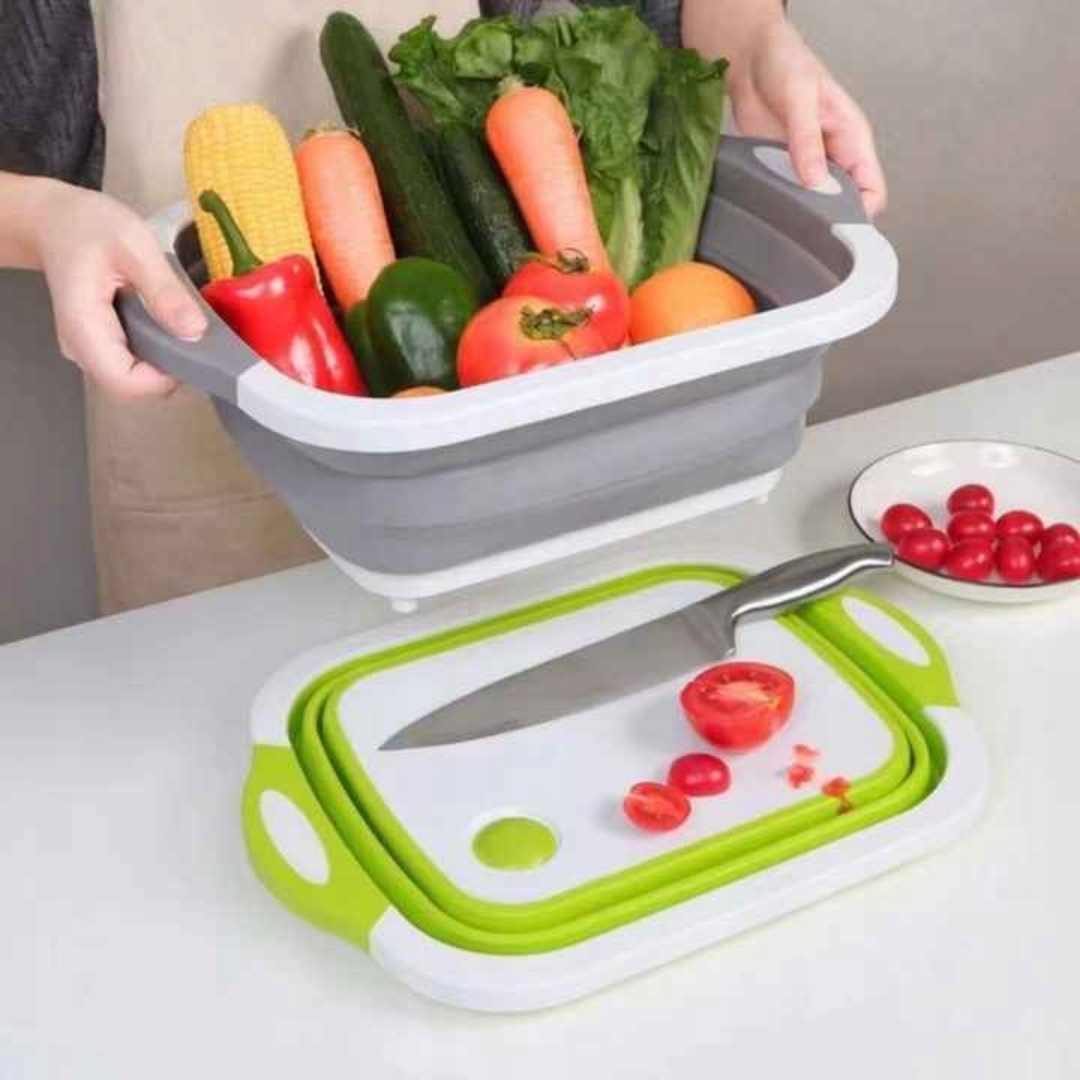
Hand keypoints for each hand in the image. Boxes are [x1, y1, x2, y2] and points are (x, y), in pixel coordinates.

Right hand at [34, 183, 206, 399]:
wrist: (58, 222)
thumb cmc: (88, 227)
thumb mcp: (134, 245)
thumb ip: (164, 290)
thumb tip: (194, 331)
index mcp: (84, 325)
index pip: (123, 382)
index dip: (161, 381)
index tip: (190, 353)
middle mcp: (81, 347)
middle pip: (130, 387)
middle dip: (168, 372)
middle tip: (192, 336)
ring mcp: (88, 349)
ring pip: (132, 380)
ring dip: (164, 363)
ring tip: (179, 325)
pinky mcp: (99, 345)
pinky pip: (131, 364)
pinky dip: (155, 353)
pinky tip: (165, 326)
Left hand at [724, 16, 886, 216]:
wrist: (748, 58)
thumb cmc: (785, 63)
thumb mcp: (800, 98)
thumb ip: (807, 140)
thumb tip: (815, 180)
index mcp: (852, 139)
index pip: (872, 189)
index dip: (861, 212)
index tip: (838, 226)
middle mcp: (834, 157)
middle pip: (843, 204)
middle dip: (829, 218)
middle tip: (805, 227)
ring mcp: (807, 165)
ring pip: (814, 204)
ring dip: (801, 213)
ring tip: (785, 219)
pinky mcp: (782, 168)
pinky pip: (787, 195)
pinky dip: (780, 204)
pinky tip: (769, 208)